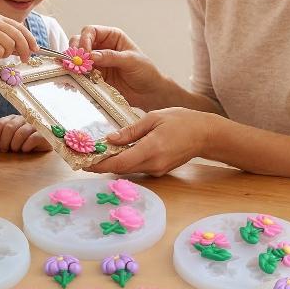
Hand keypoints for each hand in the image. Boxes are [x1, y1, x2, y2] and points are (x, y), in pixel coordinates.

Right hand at [0, 14, 37, 67]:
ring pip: (10, 45)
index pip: (21, 28)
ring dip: (6, 54)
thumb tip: (28, 48)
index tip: (35, 49)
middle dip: (25, 50)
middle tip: (25, 60)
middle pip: (18, 36)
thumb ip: (10, 40)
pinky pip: (0, 52)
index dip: (30, 39)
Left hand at [0, 115, 51, 152]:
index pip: (1, 122)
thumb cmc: (22, 144)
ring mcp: (35, 126)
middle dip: (4, 141)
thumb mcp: (8, 142)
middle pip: (9, 127)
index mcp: (14, 119)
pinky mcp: (44, 134)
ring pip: (21, 132)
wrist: (43, 149)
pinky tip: (25, 150)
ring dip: (15, 145)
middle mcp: (24, 120)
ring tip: (15, 151)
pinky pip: (33, 138)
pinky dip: (26, 146)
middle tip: (4, 150)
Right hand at [70, 25, 166, 110]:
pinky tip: (76, 80)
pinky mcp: (94, 76)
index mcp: (112, 37)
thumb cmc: (146, 72)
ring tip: (76, 72)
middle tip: (76, 63)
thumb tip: (92, 55)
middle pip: (80, 42)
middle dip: (75, 51)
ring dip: (74, 64)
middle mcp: (102, 47)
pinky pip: (80, 74)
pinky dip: (76, 76)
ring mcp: (97, 62)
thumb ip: (111, 57)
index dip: (85, 39)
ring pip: (77, 59)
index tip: (85, 52)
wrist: (149, 93)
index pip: (91, 31)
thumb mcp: (131, 60)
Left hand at [86, 107, 213, 175]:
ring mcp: (157, 170)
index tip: (84, 163)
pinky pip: (137, 167)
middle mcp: (153, 164)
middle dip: (102, 165)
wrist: (205, 134)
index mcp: (151, 149)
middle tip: (84, 157)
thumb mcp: (154, 118)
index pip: (120, 163)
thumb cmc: (182, 121)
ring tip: (96, 154)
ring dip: (113, 163)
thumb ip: (131, 130)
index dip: (100, 164)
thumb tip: (110, 139)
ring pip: (128, 169)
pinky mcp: (159, 170)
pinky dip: (125, 162)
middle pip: (121, 169)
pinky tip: (117, 153)